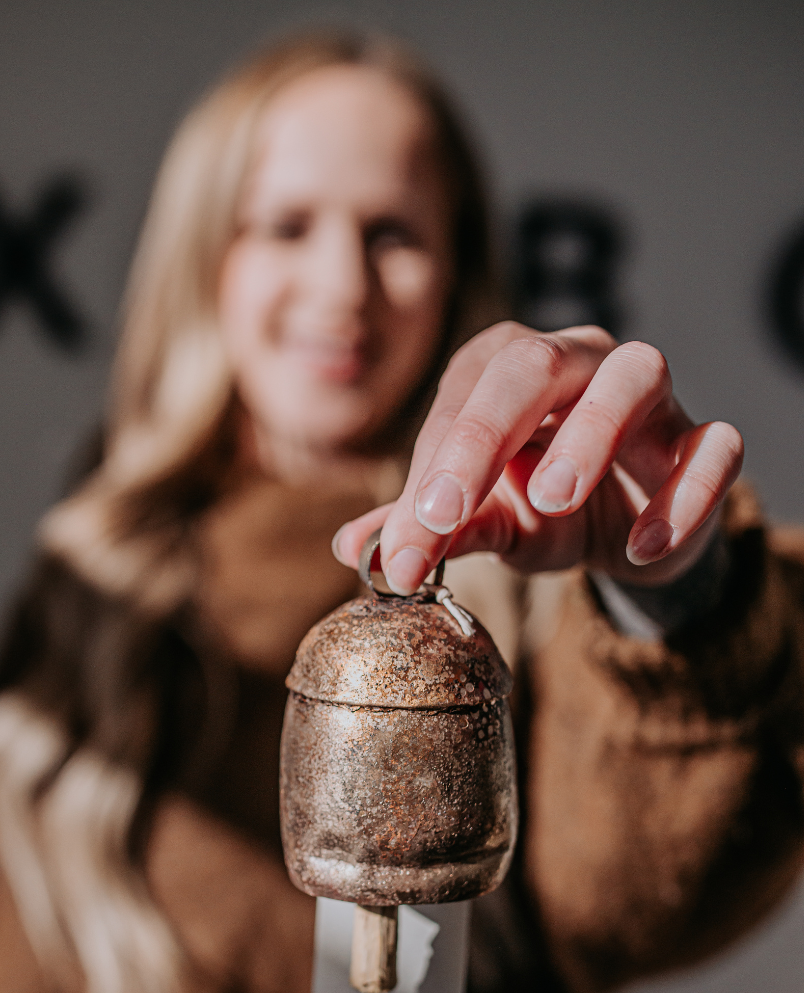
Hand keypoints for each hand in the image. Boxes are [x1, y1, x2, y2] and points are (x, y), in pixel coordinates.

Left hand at [333, 322, 743, 590]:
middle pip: (534, 361)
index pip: (460, 401)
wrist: (628, 538)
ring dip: (592, 431)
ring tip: (553, 499)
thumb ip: (427, 531)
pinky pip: (713, 447)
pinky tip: (639, 547)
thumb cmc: (546, 509)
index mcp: (509, 368)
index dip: (428, 473)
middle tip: (446, 511)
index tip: (404, 548)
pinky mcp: (705, 442)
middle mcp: (581, 360)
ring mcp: (652, 395)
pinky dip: (681, 495)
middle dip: (482, 434)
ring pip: (636, 373)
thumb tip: (359, 550)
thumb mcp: (486, 522)